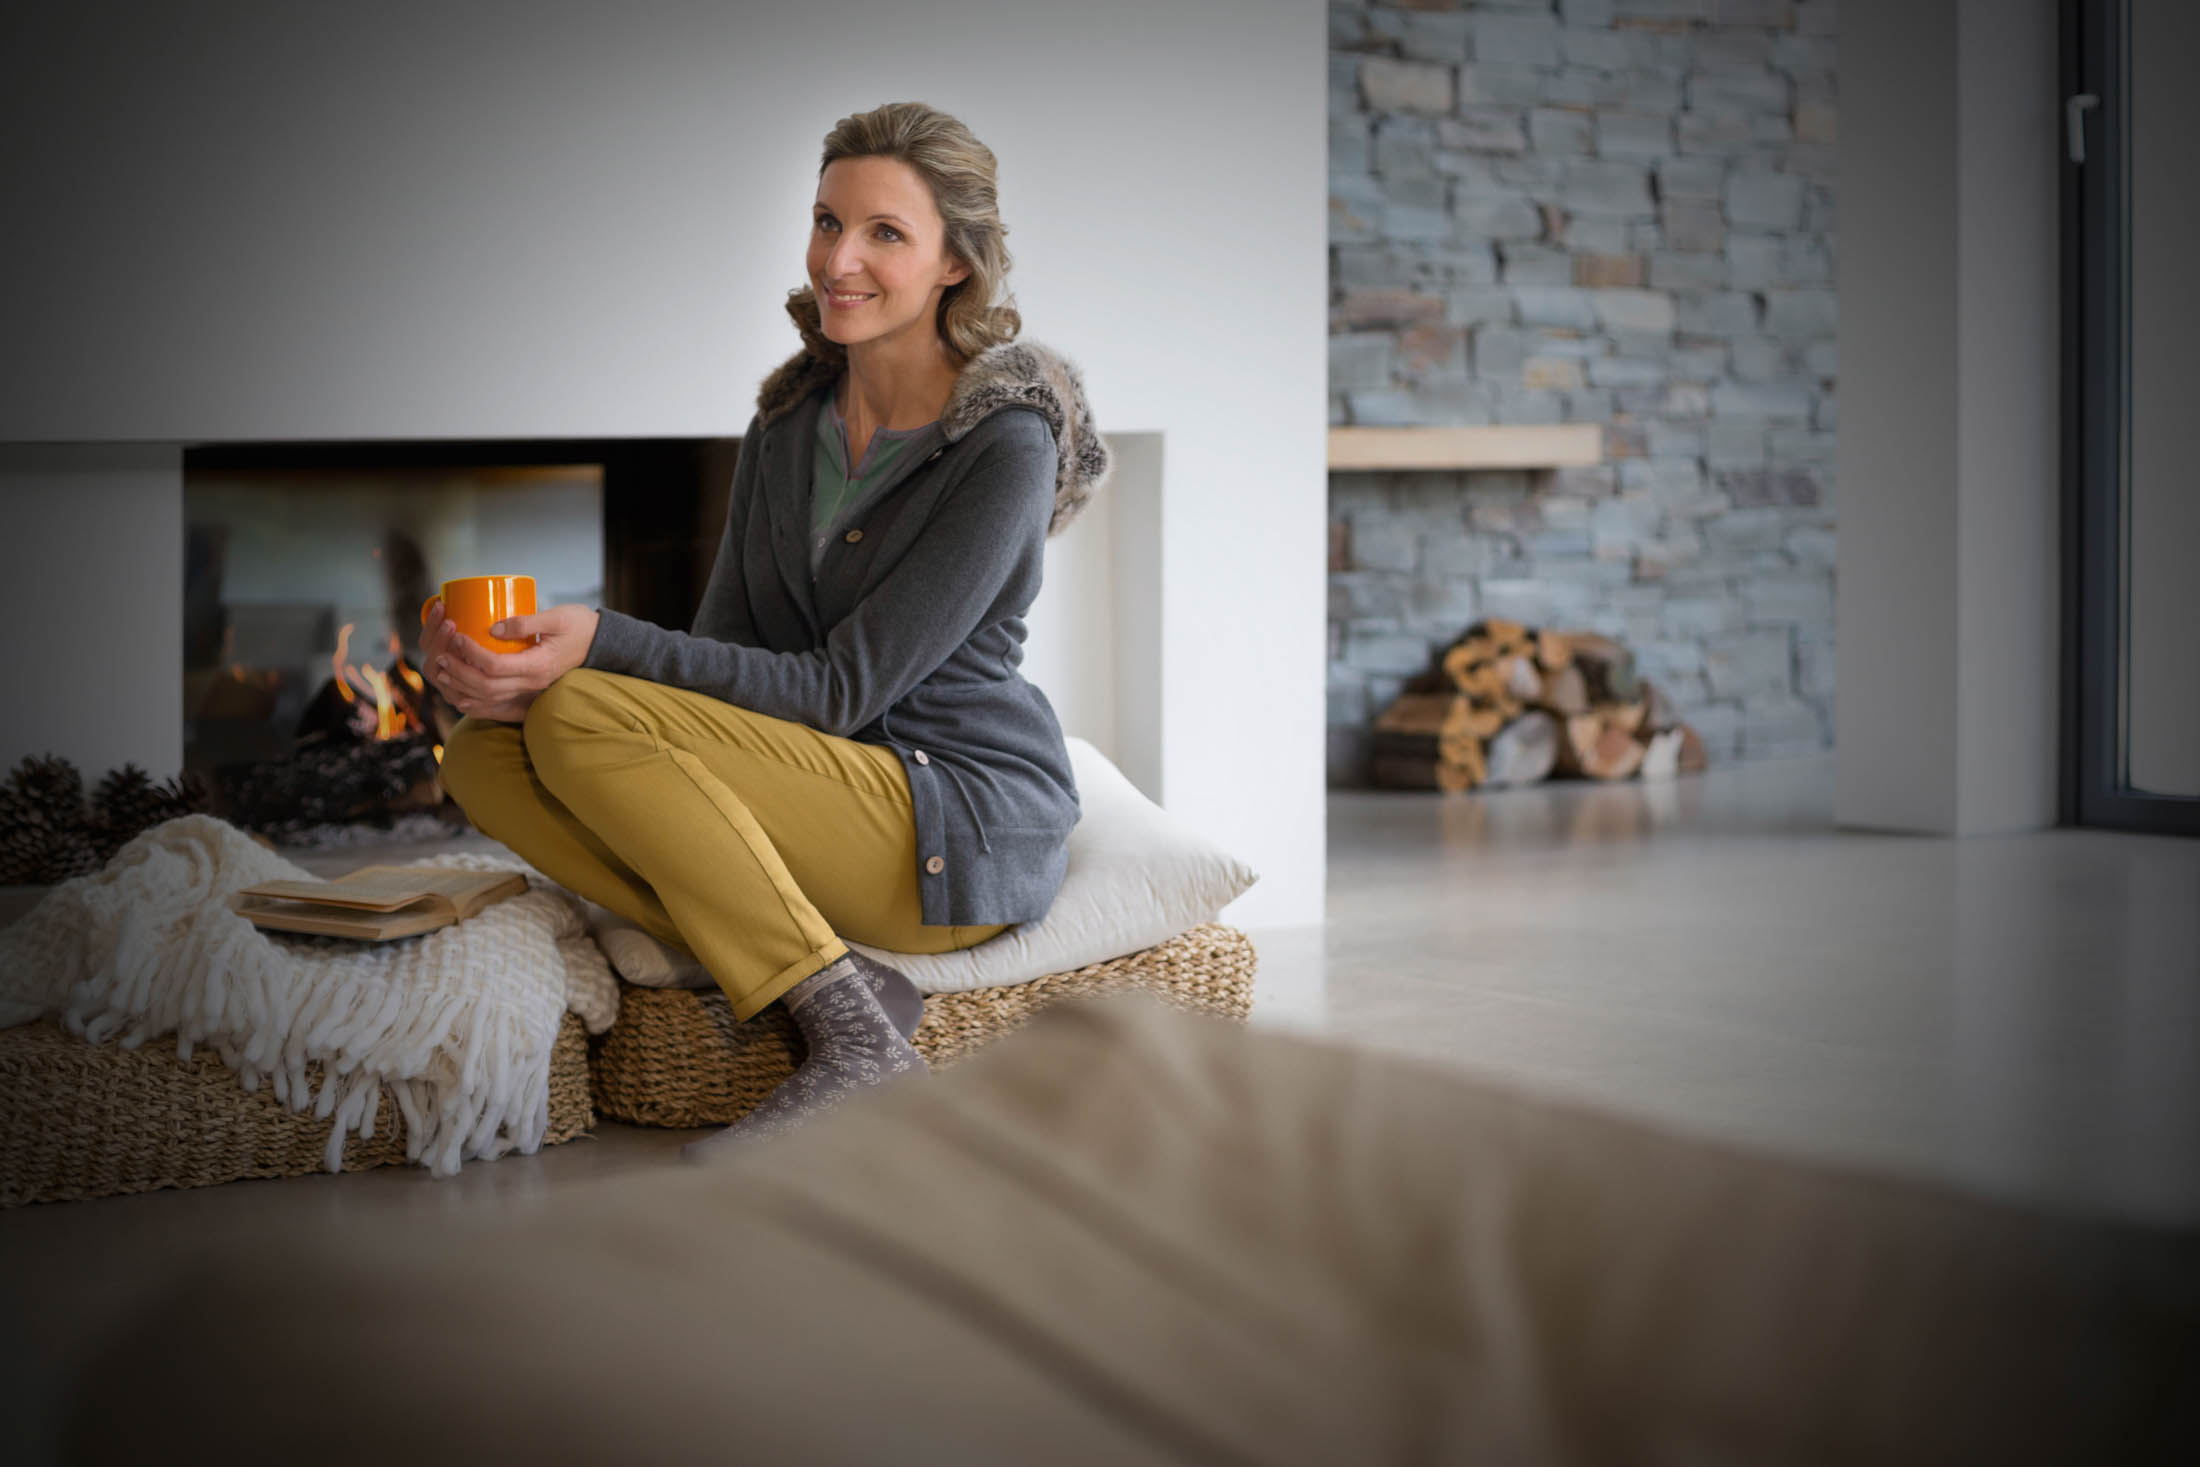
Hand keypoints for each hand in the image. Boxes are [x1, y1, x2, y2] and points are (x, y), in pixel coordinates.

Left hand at [421, 600, 600, 723]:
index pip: (494, 666)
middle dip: (458, 672)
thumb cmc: (581, 626)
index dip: (470, 653)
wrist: (602, 645)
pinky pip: (498, 703)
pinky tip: (461, 694)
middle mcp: (533, 683)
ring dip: (462, 686)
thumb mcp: (557, 616)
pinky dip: (476, 702)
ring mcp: (532, 689)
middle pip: (486, 687)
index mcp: (538, 665)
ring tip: (443, 670)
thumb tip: (493, 627)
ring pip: (489, 697)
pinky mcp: (530, 688)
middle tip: (441, 655)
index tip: (458, 636)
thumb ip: (526, 621)